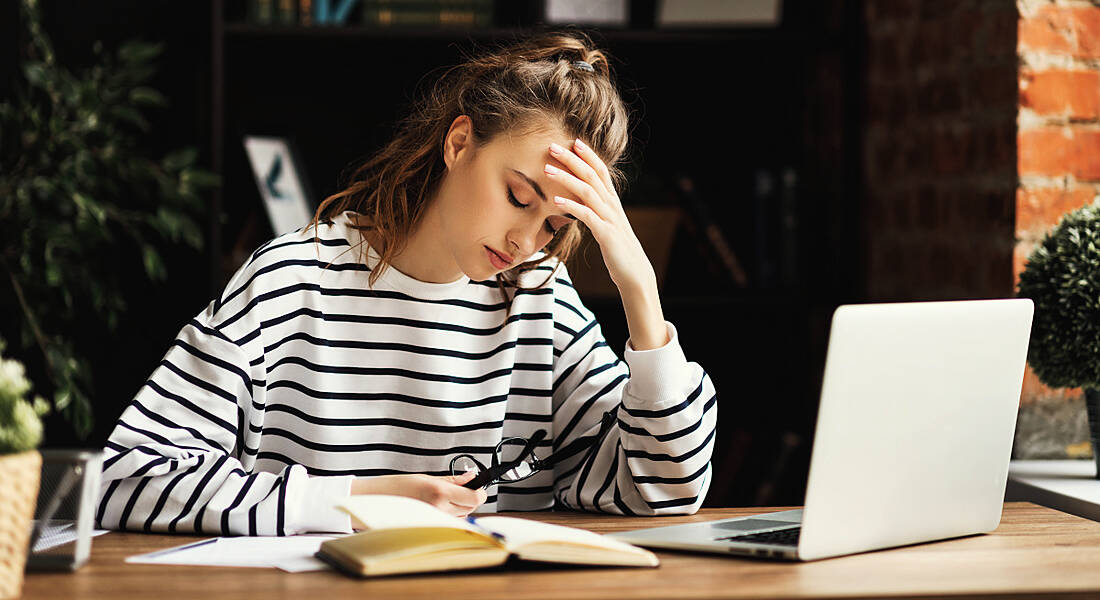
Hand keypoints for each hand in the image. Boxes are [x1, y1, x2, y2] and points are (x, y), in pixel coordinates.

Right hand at [350, 470, 487, 517]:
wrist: (373, 502)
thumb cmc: (395, 488)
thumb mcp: (425, 477)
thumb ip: (452, 480)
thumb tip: (471, 476)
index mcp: (439, 493)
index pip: (475, 498)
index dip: (479, 491)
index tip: (476, 486)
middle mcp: (439, 509)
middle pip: (471, 507)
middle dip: (468, 498)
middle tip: (456, 490)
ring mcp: (434, 522)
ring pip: (462, 516)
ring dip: (459, 508)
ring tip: (440, 499)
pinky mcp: (430, 529)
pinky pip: (449, 523)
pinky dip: (449, 516)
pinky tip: (436, 508)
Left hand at [545, 138, 656, 293]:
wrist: (634, 273)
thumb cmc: (618, 249)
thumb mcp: (606, 225)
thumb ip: (596, 210)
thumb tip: (580, 201)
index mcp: (612, 202)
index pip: (601, 171)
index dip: (588, 154)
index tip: (573, 140)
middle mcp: (612, 206)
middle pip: (592, 175)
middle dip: (572, 159)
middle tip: (552, 146)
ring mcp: (610, 219)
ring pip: (588, 191)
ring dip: (566, 178)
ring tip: (546, 169)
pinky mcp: (606, 234)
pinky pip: (587, 216)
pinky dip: (571, 206)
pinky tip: (555, 200)